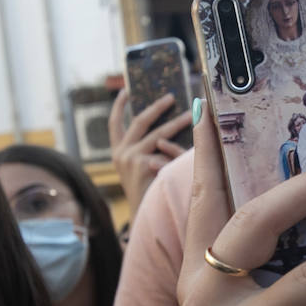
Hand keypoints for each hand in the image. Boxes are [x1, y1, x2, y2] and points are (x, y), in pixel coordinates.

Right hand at [109, 90, 189, 217]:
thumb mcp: (140, 168)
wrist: (145, 215)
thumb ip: (148, 149)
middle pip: (139, 121)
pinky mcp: (144, 164)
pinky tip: (190, 154)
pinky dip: (179, 154)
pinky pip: (167, 153)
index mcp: (118, 152)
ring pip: (159, 134)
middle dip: (156, 107)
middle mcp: (121, 154)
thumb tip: (167, 130)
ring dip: (176, 123)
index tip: (125, 90)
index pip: (114, 124)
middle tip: (171, 97)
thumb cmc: (148, 192)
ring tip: (191, 115)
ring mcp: (131, 158)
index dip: (119, 106)